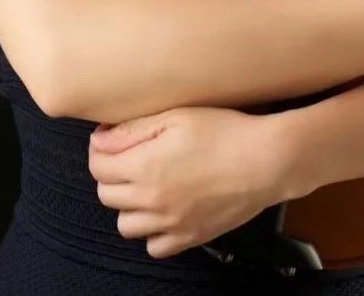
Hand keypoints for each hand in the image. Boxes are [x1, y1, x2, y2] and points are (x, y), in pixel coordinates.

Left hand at [87, 105, 285, 259]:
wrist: (266, 160)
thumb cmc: (224, 130)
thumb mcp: (176, 116)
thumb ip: (132, 130)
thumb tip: (98, 141)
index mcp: (144, 167)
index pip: (98, 166)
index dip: (101, 149)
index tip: (112, 139)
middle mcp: (152, 201)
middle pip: (106, 195)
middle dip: (111, 174)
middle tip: (131, 157)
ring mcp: (171, 224)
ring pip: (126, 225)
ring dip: (128, 205)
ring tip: (146, 184)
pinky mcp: (191, 237)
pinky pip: (155, 247)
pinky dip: (153, 232)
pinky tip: (165, 210)